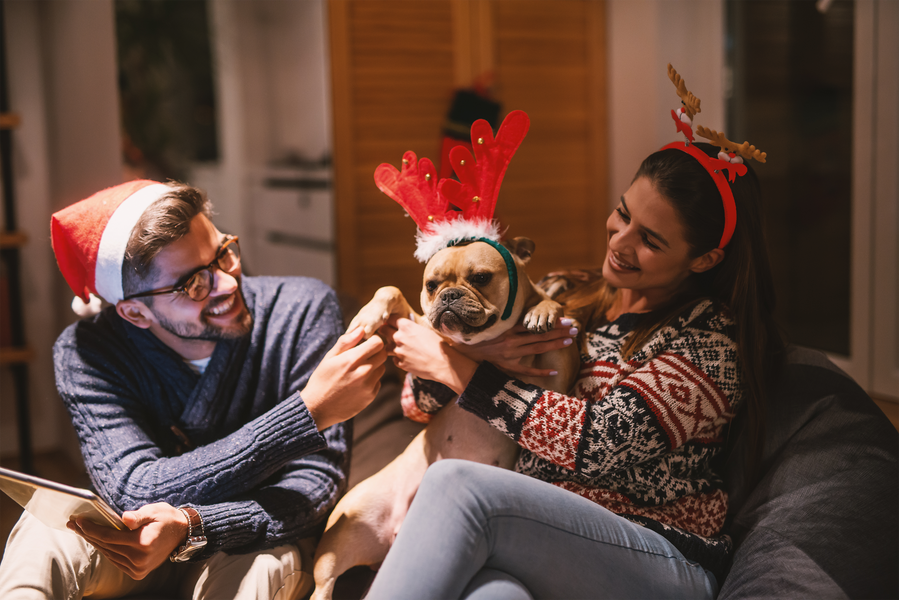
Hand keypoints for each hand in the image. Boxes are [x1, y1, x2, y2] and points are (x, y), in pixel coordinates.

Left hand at [67, 502, 187, 579]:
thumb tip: (124, 518)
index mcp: (143, 543)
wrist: (182, 534)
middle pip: (106, 546)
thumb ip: (138, 515)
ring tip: (82, 531)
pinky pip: (115, 560)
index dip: (92, 529)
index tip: (79, 521)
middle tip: (73, 524)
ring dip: (95, 542)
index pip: (109, 536)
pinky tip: (97, 541)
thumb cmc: (166, 518)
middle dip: (88, 534)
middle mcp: (140, 559)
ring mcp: (139, 568)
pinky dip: (105, 550)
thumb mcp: (154, 511)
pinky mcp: (138, 572)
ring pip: (109, 554)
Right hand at [302, 327, 387, 429]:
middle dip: (375, 352)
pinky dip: (371, 379)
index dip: (374, 340)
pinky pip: (378, 381)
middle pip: (382, 354)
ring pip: (382, 368)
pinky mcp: (370, 396)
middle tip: (363, 355)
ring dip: (374, 366)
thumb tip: (361, 329)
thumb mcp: (329, 357)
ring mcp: (368, 386)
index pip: (378, 343)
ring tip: (358, 370)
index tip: (366, 342)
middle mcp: (363, 372)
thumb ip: (346, 342)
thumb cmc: (322, 379)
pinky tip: (357, 383)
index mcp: (352, 360)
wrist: (318, 408)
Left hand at [379, 316, 476, 394]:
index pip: (390, 319)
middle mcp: (399, 337)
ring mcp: (398, 352)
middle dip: (385, 331)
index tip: (390, 322)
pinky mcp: (400, 364)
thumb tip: (407, 327)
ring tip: (401, 349)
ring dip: (392, 347)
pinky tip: (408, 359)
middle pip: (384, 331)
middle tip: (387, 332)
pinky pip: (395, 360)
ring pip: (387, 347)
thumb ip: (413, 328)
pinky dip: (399, 359)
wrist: (443, 363)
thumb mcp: (426, 330)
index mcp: (406, 326)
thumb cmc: (439, 345)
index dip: (390, 320)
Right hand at [453, 317, 577, 376]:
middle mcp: (511, 341)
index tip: (565, 319)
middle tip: (574, 328)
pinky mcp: (507, 366)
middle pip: (539, 336)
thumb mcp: (492, 324)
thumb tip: (522, 310)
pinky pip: (526, 370)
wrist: (463, 351)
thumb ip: (507, 319)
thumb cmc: (478, 335)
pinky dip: (539, 372)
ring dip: (554, 345)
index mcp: (508, 330)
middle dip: (558, 332)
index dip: (550, 322)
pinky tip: (553, 371)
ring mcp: (510, 355)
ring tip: (569, 341)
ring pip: (536, 349)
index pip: (534, 324)